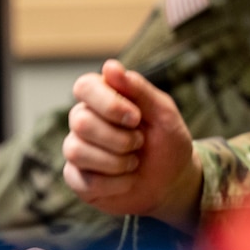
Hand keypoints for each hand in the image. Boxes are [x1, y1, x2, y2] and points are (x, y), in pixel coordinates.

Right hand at [63, 59, 202, 231]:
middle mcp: (83, 119)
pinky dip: (114, 183)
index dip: (108, 103)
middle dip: (119, 138)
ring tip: (134, 162)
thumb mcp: (163, 113)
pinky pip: (82, 180)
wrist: (173, 181)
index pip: (84, 86)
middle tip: (139, 142)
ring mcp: (77, 149)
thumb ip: (138, 89)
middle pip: (81, 121)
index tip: (136, 117)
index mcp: (102, 97)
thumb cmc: (167, 140)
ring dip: (116, 161)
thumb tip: (109, 66)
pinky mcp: (77, 179)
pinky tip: (127, 180)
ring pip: (76, 151)